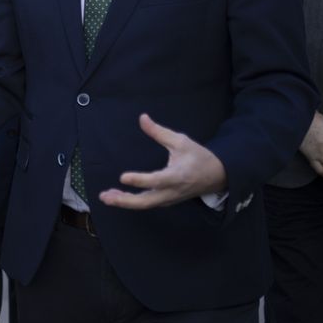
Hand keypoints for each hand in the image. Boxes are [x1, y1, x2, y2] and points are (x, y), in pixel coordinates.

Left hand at [99, 113, 227, 210]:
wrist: (217, 176)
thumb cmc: (198, 157)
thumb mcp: (181, 141)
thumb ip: (159, 132)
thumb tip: (142, 118)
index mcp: (177, 175)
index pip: (156, 180)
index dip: (139, 180)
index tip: (123, 177)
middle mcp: (172, 191)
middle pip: (146, 201)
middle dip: (125, 200)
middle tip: (105, 196)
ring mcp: (169, 198)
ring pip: (145, 205)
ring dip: (125, 202)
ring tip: (106, 196)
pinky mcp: (166, 201)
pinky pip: (148, 204)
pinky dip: (132, 202)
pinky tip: (117, 197)